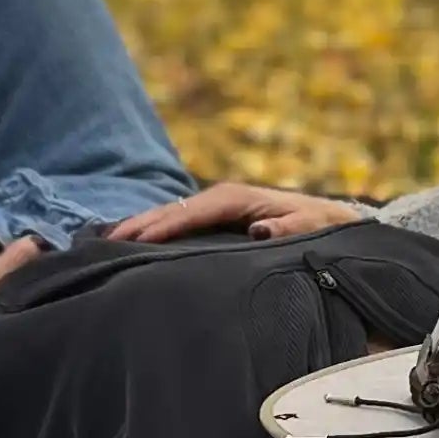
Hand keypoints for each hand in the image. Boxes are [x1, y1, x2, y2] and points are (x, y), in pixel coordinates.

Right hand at [105, 183, 364, 243]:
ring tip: (109, 239)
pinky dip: (156, 227)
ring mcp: (218, 205)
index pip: (193, 213)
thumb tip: (259, 230)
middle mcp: (224, 197)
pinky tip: (134, 239)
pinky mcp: (217, 216)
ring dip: (142, 224)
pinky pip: (180, 221)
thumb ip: (289, 230)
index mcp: (239, 199)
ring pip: (172, 214)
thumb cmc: (322, 228)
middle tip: (106, 238)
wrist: (332, 221)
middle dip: (141, 222)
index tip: (138, 240)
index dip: (165, 227)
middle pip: (174, 210)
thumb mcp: (312, 229)